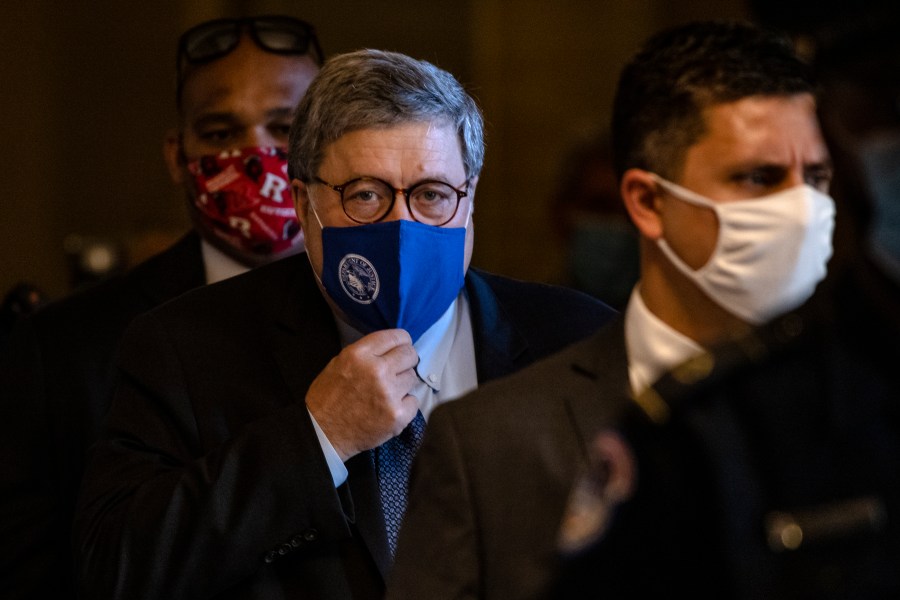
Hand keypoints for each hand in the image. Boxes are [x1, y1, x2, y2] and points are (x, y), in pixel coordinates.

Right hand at [306, 328, 419, 460]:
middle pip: (410, 355)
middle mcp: (376, 370)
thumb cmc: (328, 398)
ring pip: (412, 378)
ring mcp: (389, 394)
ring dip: (403, 384)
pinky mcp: (397, 415)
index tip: (402, 347)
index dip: (402, 341)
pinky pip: (414, 401)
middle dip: (406, 361)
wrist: (323, 434)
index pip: (396, 337)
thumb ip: (366, 353)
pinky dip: (405, 405)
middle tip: (398, 370)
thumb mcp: (339, 363)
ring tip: (386, 393)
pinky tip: (389, 408)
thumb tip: (391, 348)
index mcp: (359, 354)